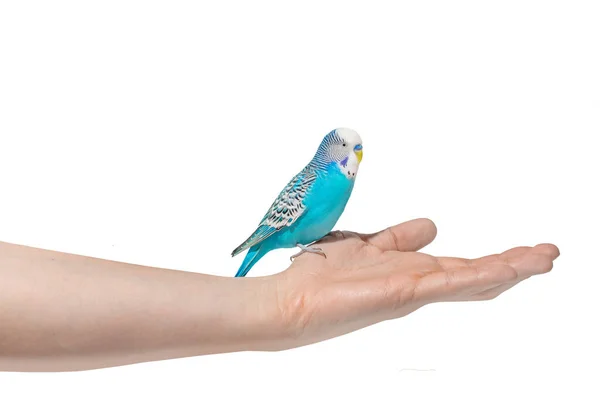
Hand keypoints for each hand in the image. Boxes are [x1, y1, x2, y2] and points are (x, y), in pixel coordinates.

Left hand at [273, 218, 558, 348]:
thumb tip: (433, 225)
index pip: (460, 267)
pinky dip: (484, 274)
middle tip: (549, 254)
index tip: (523, 250)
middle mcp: (417, 284)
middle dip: (513, 264)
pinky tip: (512, 266)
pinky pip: (451, 282)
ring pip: (472, 279)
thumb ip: (399, 237)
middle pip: (474, 275)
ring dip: (510, 268)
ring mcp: (413, 291)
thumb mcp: (369, 245)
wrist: (291, 301)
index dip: (493, 259)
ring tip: (545, 257)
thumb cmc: (322, 275)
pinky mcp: (403, 292)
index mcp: (410, 272)